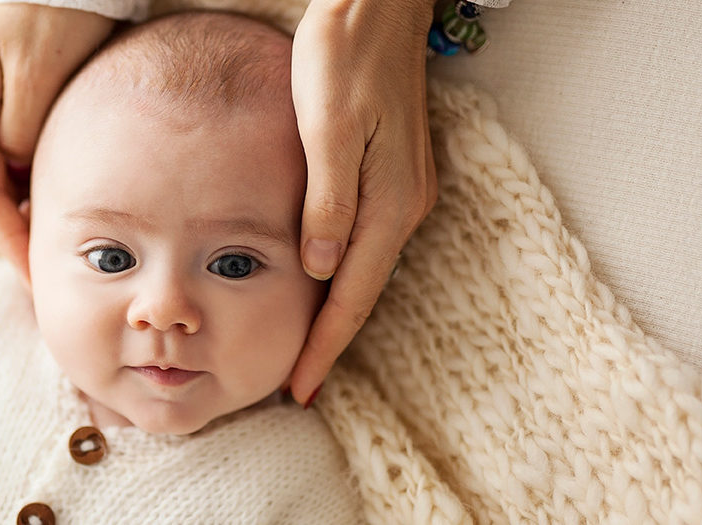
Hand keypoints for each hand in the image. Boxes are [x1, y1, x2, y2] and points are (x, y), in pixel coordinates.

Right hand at [0, 5, 114, 284]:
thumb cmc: (55, 16)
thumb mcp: (37, 72)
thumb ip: (24, 128)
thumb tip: (18, 172)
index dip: (9, 239)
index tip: (36, 274)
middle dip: (21, 238)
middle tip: (53, 281)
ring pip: (11, 183)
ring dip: (35, 219)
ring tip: (65, 258)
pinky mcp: (22, 111)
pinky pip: (30, 164)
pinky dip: (48, 192)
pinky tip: (73, 215)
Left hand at [288, 0, 437, 403]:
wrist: (379, 5)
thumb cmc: (345, 56)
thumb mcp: (327, 126)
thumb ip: (328, 201)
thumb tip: (324, 268)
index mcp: (389, 201)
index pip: (352, 295)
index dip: (324, 346)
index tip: (300, 388)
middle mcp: (404, 203)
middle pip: (362, 290)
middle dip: (329, 340)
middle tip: (296, 384)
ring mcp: (404, 188)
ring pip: (366, 266)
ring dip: (336, 309)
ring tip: (304, 346)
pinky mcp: (394, 172)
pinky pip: (368, 237)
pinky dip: (343, 270)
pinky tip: (323, 279)